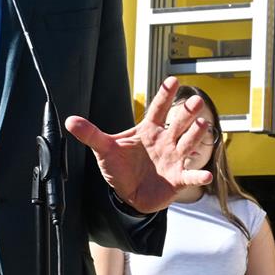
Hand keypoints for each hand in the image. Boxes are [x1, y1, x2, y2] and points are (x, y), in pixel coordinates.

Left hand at [65, 76, 212, 212]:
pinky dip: (197, 175)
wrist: (128, 194)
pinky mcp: (177, 178)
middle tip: (195, 99)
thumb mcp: (104, 149)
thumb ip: (90, 134)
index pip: (157, 109)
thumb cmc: (120, 168)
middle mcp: (165, 141)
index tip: (172, 79)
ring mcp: (173, 158)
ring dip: (196, 134)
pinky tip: (204, 175)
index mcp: (149, 130)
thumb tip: (69, 120)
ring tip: (203, 124)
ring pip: (187, 143)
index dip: (164, 94)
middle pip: (178, 123)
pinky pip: (189, 176)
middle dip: (187, 112)